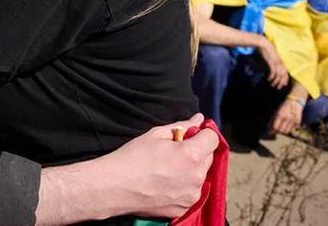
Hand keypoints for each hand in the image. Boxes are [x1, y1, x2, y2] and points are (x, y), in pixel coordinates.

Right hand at [101, 113, 217, 218]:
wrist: (115, 187)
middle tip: (174, 151)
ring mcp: (191, 196)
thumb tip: (199, 119)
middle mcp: (197, 177)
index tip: (190, 135)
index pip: (213, 138)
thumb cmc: (133, 157)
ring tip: (167, 169)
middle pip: (209, 158)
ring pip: (200, 176)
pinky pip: (191, 192)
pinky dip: (183, 186)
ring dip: (191, 170)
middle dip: (197, 152)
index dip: (202, 133)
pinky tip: (165, 183)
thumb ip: (182, 126)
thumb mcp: (156, 134)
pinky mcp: (184, 209)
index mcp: (192, 155)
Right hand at [257, 39, 289, 88]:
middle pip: (283, 75)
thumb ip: (274, 62)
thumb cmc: (266, 50)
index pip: (286, 72)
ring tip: (272, 85)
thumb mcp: (272, 57)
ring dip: (276, 81)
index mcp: (281, 61)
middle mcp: (280, 62)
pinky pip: (273, 71)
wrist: (263, 44)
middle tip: (278, 87)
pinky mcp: (271, 62)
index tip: (284, 84)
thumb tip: (273, 67)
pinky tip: (269, 79)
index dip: (285, 79)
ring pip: (279, 74)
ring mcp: (276, 62)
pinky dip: (272, 76)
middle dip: (281, 82)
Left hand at [270, 98, 301, 134]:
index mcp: (280, 115)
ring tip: (283, 126)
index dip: (273, 130)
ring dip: (283, 131)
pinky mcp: (297, 122)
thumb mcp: (276, 112)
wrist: (295, 102)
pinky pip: (292, 129)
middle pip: (281, 131)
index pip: (275, 127)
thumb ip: (272, 121)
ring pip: (286, 131)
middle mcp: (287, 119)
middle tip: (277, 129)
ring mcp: (292, 121)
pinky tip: (288, 124)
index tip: (271, 131)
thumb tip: (268, 129)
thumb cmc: (283, 107)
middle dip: (278, 131)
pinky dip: (289, 129)